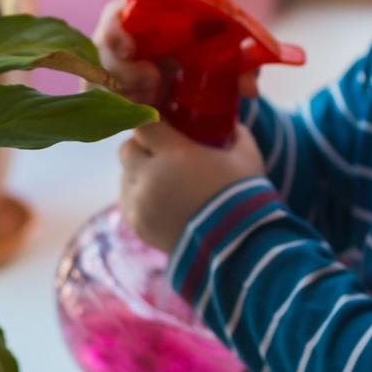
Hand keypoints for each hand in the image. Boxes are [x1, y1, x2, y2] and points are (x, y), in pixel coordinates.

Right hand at [95, 0, 261, 104]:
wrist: (200, 79)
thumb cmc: (207, 52)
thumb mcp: (227, 56)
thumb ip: (240, 66)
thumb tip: (250, 87)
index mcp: (145, 16)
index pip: (115, 14)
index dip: (115, 29)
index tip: (128, 47)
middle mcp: (124, 39)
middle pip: (104, 50)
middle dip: (125, 70)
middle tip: (155, 81)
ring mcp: (116, 67)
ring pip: (104, 78)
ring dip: (129, 91)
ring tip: (159, 97)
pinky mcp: (115, 92)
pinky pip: (108, 101)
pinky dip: (127, 106)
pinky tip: (149, 108)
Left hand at [118, 120, 265, 254]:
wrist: (238, 248)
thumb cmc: (244, 198)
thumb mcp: (246, 158)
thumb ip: (235, 133)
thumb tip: (231, 122)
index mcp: (174, 153)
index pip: (144, 124)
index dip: (154, 124)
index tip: (166, 127)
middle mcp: (149, 176)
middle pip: (127, 148)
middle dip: (143, 147)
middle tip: (163, 153)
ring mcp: (139, 203)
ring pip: (124, 175)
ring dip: (139, 173)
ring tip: (163, 180)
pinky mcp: (136, 225)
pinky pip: (126, 200)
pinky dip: (138, 197)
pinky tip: (159, 199)